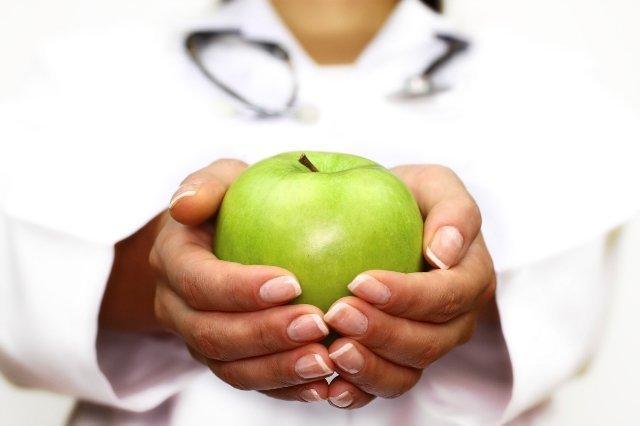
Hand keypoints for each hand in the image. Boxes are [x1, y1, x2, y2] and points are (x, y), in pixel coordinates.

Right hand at [150, 159, 335, 402]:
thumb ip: (205, 184)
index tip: (292, 283)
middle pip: (212, 335)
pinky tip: (325, 383)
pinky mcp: (226, 360)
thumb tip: (185, 204)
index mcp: (172, 262)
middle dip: (265, 334)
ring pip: (231, 369)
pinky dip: (286, 388)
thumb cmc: (231, 204)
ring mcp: (199, 340)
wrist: (220, 241)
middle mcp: (177, 308)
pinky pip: (252, 383)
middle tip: (318, 324)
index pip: (198, 282)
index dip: (240, 288)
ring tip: (325, 361)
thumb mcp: (220, 180)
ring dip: (279, 369)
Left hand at [323, 165, 495, 408]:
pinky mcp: (398, 361)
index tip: (360, 281)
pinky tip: (330, 385)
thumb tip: (446, 252)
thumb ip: (454, 210)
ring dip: (370, 368)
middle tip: (336, 314)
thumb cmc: (407, 198)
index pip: (447, 295)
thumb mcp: (434, 184)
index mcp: (471, 278)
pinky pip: (383, 386)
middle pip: (428, 342)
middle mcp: (455, 319)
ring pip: (407, 372)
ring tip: (331, 351)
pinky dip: (359, 392)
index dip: (407, 296)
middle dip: (382, 333)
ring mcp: (427, 344)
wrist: (382, 220)